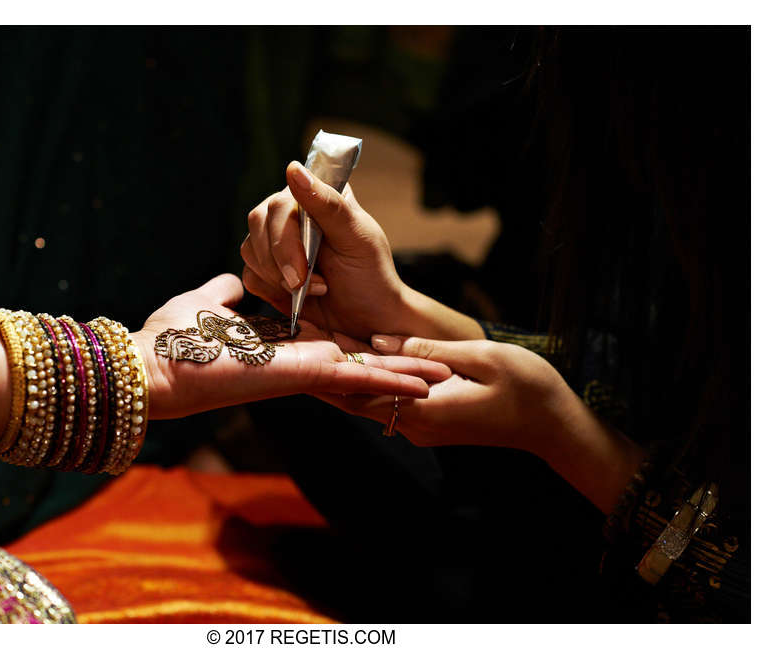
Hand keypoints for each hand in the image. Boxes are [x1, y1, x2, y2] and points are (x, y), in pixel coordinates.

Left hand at [132, 275, 451, 419]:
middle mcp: (296, 363)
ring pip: (365, 376)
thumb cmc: (172, 339)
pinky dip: (389, 381)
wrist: (152, 366)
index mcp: (279, 347)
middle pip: (357, 365)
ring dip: (404, 376)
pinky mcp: (302, 375)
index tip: (391, 343)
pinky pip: (354, 379)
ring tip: (442, 376)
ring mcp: (303, 372)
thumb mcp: (206, 302)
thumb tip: (235, 279)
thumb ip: (225, 293)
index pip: (331, 347)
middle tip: (437, 368)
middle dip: (396, 367)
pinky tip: (423, 384)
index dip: (362, 346)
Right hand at [240, 161, 409, 340]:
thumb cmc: (370, 275)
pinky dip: (270, 289)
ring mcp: (277, 243)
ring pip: (249, 249)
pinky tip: (297, 297)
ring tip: (313, 288)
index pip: (280, 203)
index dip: (285, 236)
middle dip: (280, 260)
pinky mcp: (268, 272)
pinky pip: (249, 275)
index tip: (304, 265)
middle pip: (258, 223)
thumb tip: (293, 169)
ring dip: (277, 276)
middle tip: (303, 282)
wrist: (370, 319)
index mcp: (315, 198)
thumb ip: (328, 203)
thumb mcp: (357, 238)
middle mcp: (292, 216)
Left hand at [320, 335, 570, 454]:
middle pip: (355, 398)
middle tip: (293, 336)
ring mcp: (420, 428)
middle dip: (325, 369)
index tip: (300, 339)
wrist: (555, 425)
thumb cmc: (527, 386)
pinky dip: (367, 383)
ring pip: (368, 401)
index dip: (328, 363)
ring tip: (311, 344)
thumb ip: (426, 350)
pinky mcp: (428, 424)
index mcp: (424, 408)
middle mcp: (414, 424)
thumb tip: (377, 342)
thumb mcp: (480, 356)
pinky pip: (386, 403)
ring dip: (342, 376)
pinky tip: (351, 360)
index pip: (362, 388)